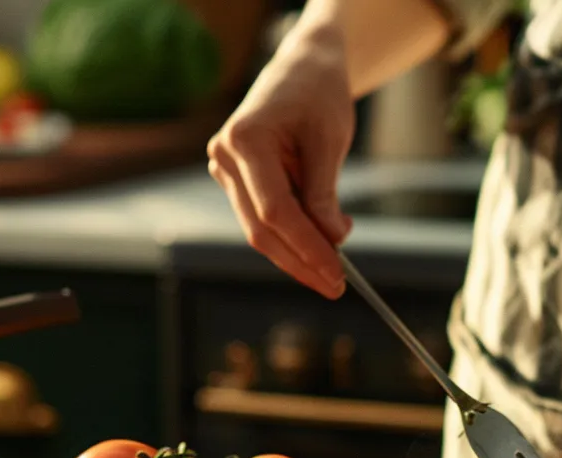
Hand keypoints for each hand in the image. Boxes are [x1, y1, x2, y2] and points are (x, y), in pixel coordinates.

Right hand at [207, 23, 355, 297]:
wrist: (303, 68)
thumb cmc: (318, 95)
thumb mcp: (329, 142)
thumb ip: (325, 194)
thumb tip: (332, 241)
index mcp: (245, 139)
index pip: (276, 211)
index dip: (306, 248)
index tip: (336, 274)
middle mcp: (225, 155)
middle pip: (261, 228)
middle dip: (300, 261)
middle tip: (335, 285)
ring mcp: (225, 168)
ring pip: (259, 228)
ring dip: (297, 251)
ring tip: (335, 263)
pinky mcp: (235, 177)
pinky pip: (262, 216)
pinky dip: (291, 234)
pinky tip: (321, 241)